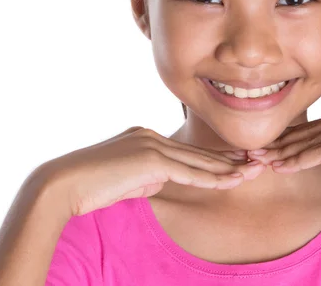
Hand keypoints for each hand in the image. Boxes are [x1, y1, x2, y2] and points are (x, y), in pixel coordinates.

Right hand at [40, 127, 265, 216]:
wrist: (64, 184)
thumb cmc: (91, 185)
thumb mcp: (125, 177)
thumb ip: (147, 174)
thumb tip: (162, 179)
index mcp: (147, 137)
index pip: (187, 151)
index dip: (212, 159)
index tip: (235, 163)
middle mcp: (153, 137)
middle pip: (198, 152)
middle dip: (228, 160)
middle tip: (256, 161)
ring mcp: (152, 146)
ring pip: (198, 161)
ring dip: (227, 169)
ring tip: (252, 172)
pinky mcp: (151, 161)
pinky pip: (188, 173)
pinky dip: (211, 178)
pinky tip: (230, 181)